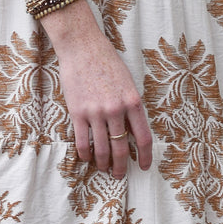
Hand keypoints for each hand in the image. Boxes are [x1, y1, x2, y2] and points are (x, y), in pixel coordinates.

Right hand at [45, 1, 152, 179]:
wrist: (82, 48)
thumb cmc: (107, 62)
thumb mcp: (128, 83)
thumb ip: (131, 107)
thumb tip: (132, 130)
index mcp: (133, 102)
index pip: (143, 138)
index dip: (145, 156)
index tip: (143, 166)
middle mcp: (116, 110)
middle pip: (122, 148)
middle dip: (121, 166)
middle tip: (119, 175)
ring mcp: (96, 112)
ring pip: (102, 149)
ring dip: (103, 164)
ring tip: (104, 169)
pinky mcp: (77, 112)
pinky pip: (82, 141)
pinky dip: (85, 154)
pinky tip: (87, 158)